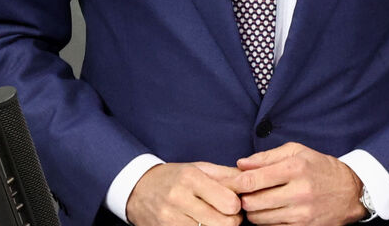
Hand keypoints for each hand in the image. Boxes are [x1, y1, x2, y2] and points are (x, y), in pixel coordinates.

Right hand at [126, 162, 243, 225]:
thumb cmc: (173, 177)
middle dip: (232, 222)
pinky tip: (202, 224)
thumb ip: (226, 175)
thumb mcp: (198, 168)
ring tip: (214, 219)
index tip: (233, 203)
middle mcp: (179, 198)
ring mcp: (171, 218)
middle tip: (227, 215)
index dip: (237, 206)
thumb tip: (249, 181)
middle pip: (224, 224)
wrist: (138, 189)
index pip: (229, 203)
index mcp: (191, 178)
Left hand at [225, 143, 366, 225]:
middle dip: (243, 199)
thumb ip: (267, 156)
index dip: (237, 183)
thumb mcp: (297, 152)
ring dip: (253, 212)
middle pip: (252, 202)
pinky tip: (270, 212)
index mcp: (295, 168)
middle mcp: (299, 192)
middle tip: (244, 194)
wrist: (350, 192)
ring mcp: (301, 213)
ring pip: (260, 218)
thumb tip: (241, 164)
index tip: (233, 183)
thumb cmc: (320, 168)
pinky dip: (266, 222)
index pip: (253, 180)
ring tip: (258, 202)